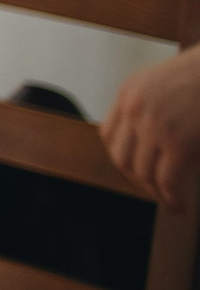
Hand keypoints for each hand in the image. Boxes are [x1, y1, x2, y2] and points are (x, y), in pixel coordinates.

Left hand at [103, 47, 199, 205]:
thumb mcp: (165, 83)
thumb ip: (152, 107)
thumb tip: (150, 142)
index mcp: (128, 92)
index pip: (109, 135)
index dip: (122, 157)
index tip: (137, 170)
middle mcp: (134, 109)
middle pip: (120, 157)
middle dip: (136, 179)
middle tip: (155, 191)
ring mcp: (154, 126)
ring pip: (142, 172)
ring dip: (155, 193)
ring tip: (171, 202)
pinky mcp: (178, 142)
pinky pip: (166, 180)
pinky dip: (170, 198)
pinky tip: (180, 205)